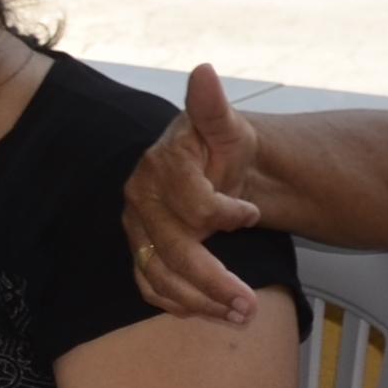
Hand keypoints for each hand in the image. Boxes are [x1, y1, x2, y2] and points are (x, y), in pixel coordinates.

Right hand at [122, 62, 269, 323]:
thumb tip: (203, 72)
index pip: (192, 204)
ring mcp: (136, 228)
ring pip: (160, 276)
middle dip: (215, 281)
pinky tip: (209, 311)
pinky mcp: (138, 250)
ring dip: (200, 302)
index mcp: (161, 164)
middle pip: (174, 250)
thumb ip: (213, 104)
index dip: (226, 214)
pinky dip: (179, 304)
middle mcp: (140, 198)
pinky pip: (150, 286)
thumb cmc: (225, 147)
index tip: (251, 214)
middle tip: (250, 305)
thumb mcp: (227, 124)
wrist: (217, 168)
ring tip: (240, 315)